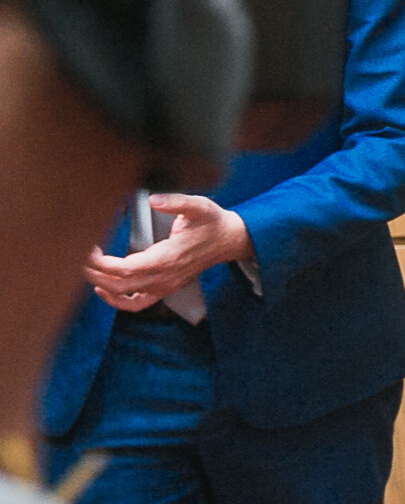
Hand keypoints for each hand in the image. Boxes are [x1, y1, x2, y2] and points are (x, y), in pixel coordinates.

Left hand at [83, 193, 251, 310]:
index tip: (87, 246)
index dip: (100, 262)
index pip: (125, 268)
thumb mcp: (199, 205)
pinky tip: (101, 289)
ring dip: (98, 282)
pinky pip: (135, 304)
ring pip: (121, 293)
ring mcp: (163, 285)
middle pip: (117, 283)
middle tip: (76, 252)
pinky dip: (115, 301)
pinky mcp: (163, 288)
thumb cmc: (211, 221)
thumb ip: (176, 201)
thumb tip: (153, 200)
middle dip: (91, 270)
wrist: (228, 240)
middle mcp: (164, 276)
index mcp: (168, 257)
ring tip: (84, 265)